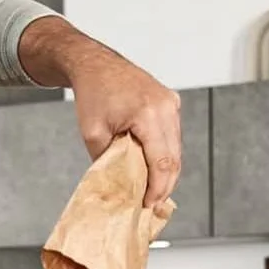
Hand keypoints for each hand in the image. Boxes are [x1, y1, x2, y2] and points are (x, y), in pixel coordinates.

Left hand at [17, 17, 181, 207]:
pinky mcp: (170, 103)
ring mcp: (171, 103)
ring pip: (175, 148)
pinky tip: (153, 169)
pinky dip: (164, 154)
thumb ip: (108, 160)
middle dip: (164, 184)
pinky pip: (172, 136)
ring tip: (152, 191)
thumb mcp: (93, 133)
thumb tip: (121, 185)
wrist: (95, 64)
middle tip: (152, 204)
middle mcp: (166, 107)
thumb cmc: (92, 95)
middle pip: (174, 158)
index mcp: (149, 114)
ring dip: (165, 171)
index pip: (162, 161)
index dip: (158, 187)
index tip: (148, 204)